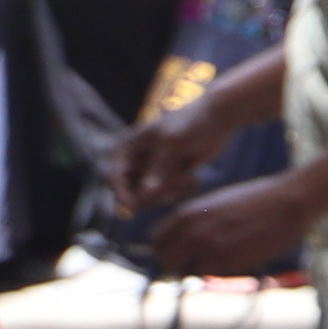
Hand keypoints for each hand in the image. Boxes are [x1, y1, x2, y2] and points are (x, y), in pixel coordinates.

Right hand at [104, 101, 222, 221]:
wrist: (214, 120)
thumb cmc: (190, 125)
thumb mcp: (173, 145)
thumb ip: (160, 169)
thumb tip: (147, 192)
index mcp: (124, 150)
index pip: (114, 177)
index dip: (121, 195)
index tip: (134, 208)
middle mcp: (132, 163)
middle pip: (129, 194)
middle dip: (152, 196)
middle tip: (175, 187)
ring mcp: (148, 173)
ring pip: (149, 199)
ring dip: (170, 192)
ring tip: (187, 177)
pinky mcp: (164, 180)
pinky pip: (166, 198)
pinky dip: (180, 192)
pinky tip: (192, 177)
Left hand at [156, 175, 316, 280]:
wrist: (289, 201)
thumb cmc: (256, 201)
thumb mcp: (215, 205)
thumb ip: (194, 223)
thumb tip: (180, 244)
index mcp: (186, 214)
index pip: (156, 241)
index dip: (165, 250)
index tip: (178, 253)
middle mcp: (191, 232)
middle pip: (166, 261)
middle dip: (178, 264)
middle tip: (196, 263)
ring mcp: (208, 248)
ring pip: (188, 272)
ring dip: (200, 270)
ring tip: (221, 259)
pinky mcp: (228, 262)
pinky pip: (211, 276)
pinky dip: (218, 273)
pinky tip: (236, 259)